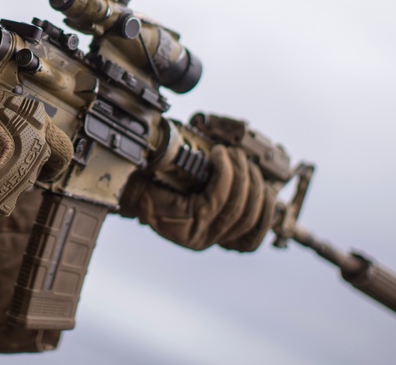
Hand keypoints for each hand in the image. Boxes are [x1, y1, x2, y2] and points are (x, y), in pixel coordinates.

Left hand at [119, 115, 275, 251]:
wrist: (128, 183)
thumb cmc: (160, 182)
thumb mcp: (197, 189)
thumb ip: (223, 191)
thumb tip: (254, 175)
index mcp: (211, 237)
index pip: (250, 241)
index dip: (266, 216)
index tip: (267, 189)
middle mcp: (206, 240)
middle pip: (249, 217)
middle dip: (254, 184)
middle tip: (243, 158)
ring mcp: (198, 233)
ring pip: (237, 206)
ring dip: (242, 174)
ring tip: (232, 153)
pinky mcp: (187, 220)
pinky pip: (218, 195)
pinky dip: (226, 172)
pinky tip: (221, 156)